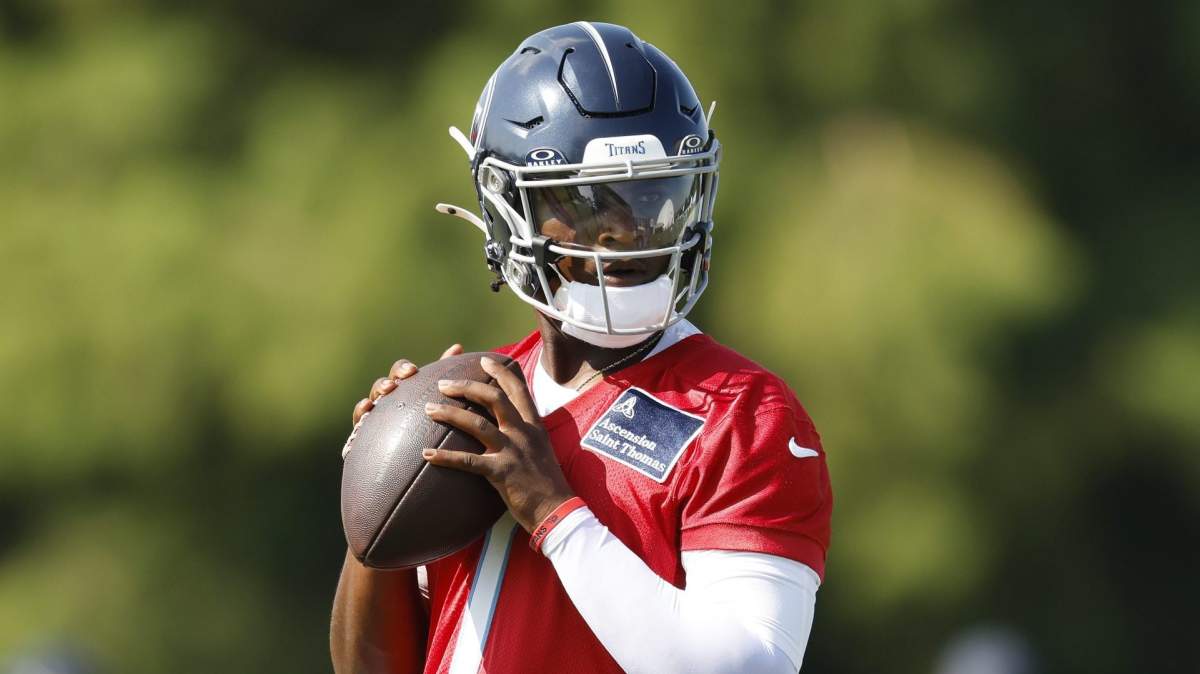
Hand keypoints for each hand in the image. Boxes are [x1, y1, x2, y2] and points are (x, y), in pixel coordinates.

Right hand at [350, 343, 463, 426]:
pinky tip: (367, 408)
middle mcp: (388, 400)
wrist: (410, 455)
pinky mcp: (365, 431)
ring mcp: (374, 415)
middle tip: (394, 385)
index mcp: (404, 390)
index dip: (403, 369)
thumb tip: (458, 347)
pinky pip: (359, 420)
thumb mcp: (437, 398)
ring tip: (381, 396)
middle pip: (383, 385)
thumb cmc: (425, 423)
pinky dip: (360, 411)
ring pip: (370, 399)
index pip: (400, 374)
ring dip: (375, 395)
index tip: (412, 371)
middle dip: (386, 382)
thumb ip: (445, 375)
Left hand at [422, 356, 574, 532]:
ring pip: (477, 424)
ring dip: (450, 414)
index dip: (501, 373)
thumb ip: (527, 435)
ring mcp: (513, 451)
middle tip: (444, 384)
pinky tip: (426, 455)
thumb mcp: (541, 450)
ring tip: (428, 409)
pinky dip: (445, 457)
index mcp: (534, 426)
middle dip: (466, 387)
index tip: (485, 360)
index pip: (518, 390)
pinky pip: (468, 461)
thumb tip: (510, 427)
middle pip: (493, 399)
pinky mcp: (501, 472)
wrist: (558, 509)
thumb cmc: (547, 484)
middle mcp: (523, 433)